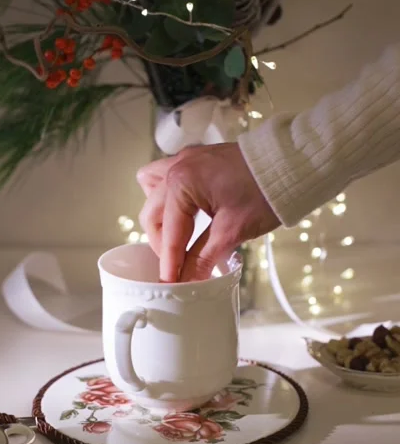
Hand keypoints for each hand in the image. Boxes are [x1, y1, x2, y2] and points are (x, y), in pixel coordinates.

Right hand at [137, 143, 279, 282]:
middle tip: (177, 266)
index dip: (170, 263)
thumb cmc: (264, 192)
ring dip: (160, 217)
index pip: (170, 232)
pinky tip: (184, 211)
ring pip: (152, 190)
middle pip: (153, 213)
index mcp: (182, 182)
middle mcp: (177, 166)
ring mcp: (186, 159)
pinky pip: (167, 176)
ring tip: (178, 238)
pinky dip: (169, 196)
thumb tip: (188, 280)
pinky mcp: (197, 159)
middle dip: (163, 243)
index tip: (169, 284)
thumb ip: (203, 257)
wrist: (290, 165)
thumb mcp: (232, 231)